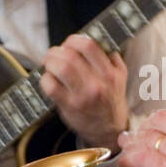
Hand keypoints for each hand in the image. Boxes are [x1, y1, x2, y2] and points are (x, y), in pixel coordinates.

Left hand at [40, 35, 129, 149]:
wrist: (109, 129)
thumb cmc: (111, 99)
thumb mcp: (120, 76)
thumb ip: (111, 57)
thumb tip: (94, 37)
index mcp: (110, 73)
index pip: (89, 46)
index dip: (73, 40)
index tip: (69, 44)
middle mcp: (97, 85)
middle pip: (70, 56)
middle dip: (57, 51)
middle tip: (54, 54)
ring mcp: (82, 97)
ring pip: (59, 69)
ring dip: (49, 63)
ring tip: (49, 64)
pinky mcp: (69, 107)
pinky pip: (50, 87)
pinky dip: (45, 79)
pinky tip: (49, 80)